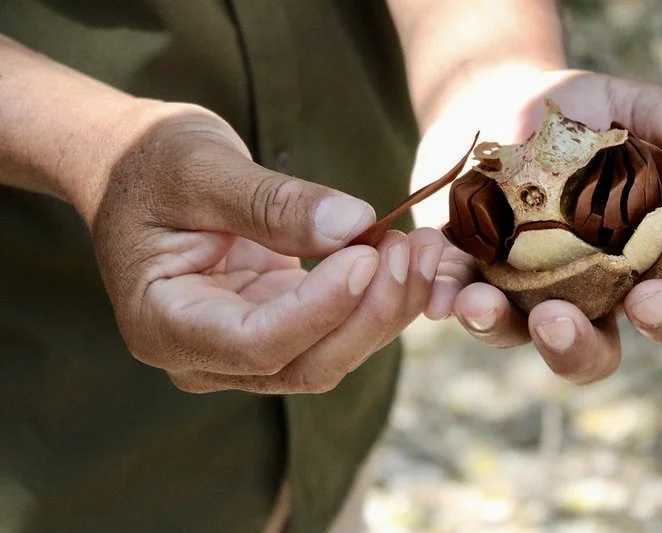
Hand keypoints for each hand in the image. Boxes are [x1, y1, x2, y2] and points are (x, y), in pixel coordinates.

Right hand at [89, 103, 443, 393]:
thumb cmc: (151, 163)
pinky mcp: (278, 325)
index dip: (317, 309)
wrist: (137, 169)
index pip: (254, 343)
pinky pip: (337, 329)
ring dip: (384, 307)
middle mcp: (205, 354)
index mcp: (164, 323)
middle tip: (412, 249)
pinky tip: (406, 256)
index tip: (364, 256)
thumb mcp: (201, 168)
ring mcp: (244, 348)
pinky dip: (376, 298)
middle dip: (368, 313)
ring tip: (421, 247)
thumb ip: (270, 202)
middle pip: (305, 364)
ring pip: (331, 355)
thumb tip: (352, 224)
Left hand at [412, 69, 661, 383]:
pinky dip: (444, 299)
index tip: (648, 298)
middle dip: (576, 348)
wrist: (493, 103)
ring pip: (513, 333)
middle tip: (555, 321)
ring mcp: (518, 291)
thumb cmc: (573, 112)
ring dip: (495, 326)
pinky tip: (435, 292)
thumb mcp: (619, 103)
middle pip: (591, 350)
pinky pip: (453, 298)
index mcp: (634, 260)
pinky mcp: (465, 275)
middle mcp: (579, 292)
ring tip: (477, 302)